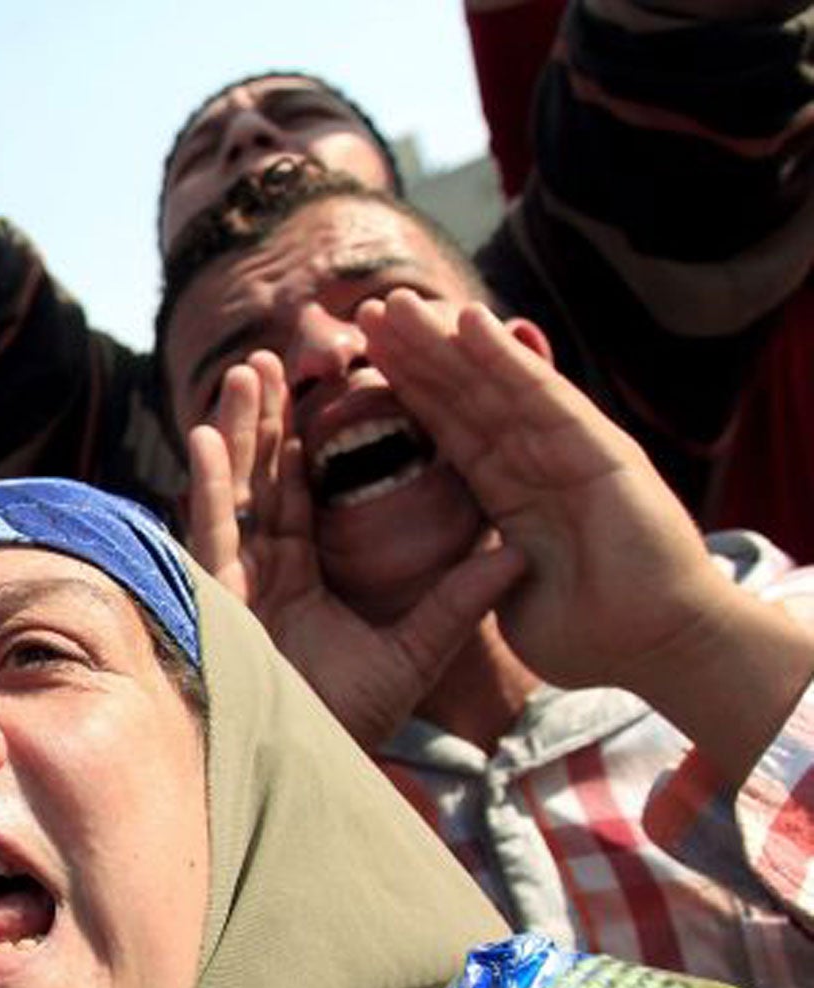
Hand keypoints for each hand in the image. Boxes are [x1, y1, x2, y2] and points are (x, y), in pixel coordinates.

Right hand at [185, 352, 523, 746]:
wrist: (311, 767)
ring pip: (235, 492)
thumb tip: (518, 551)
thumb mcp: (418, 650)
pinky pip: (211, 533)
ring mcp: (236, 582)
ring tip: (247, 372)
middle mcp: (263, 572)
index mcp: (304, 577)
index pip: (306, 496)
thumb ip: (459, 599)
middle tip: (273, 360)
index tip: (326, 390)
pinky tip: (209, 437)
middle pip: (264, 481)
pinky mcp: (215, 599)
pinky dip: (209, 486)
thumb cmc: (353, 721)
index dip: (310, 443)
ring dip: (238, 431)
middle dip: (267, 420)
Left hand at [358, 293, 721, 694]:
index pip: (450, 430)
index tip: (362, 361)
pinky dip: (506, 358)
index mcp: (512, 492)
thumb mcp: (507, 599)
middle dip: (416, 353)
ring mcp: (568, 450)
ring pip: (493, 385)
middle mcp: (537, 461)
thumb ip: (474, 577)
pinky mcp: (597, 451)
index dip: (409, 393)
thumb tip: (455, 571)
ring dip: (444, 341)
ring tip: (396, 301)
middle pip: (464, 396)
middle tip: (367, 309)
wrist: (656, 653)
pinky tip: (470, 322)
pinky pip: (542, 397)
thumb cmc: (591, 639)